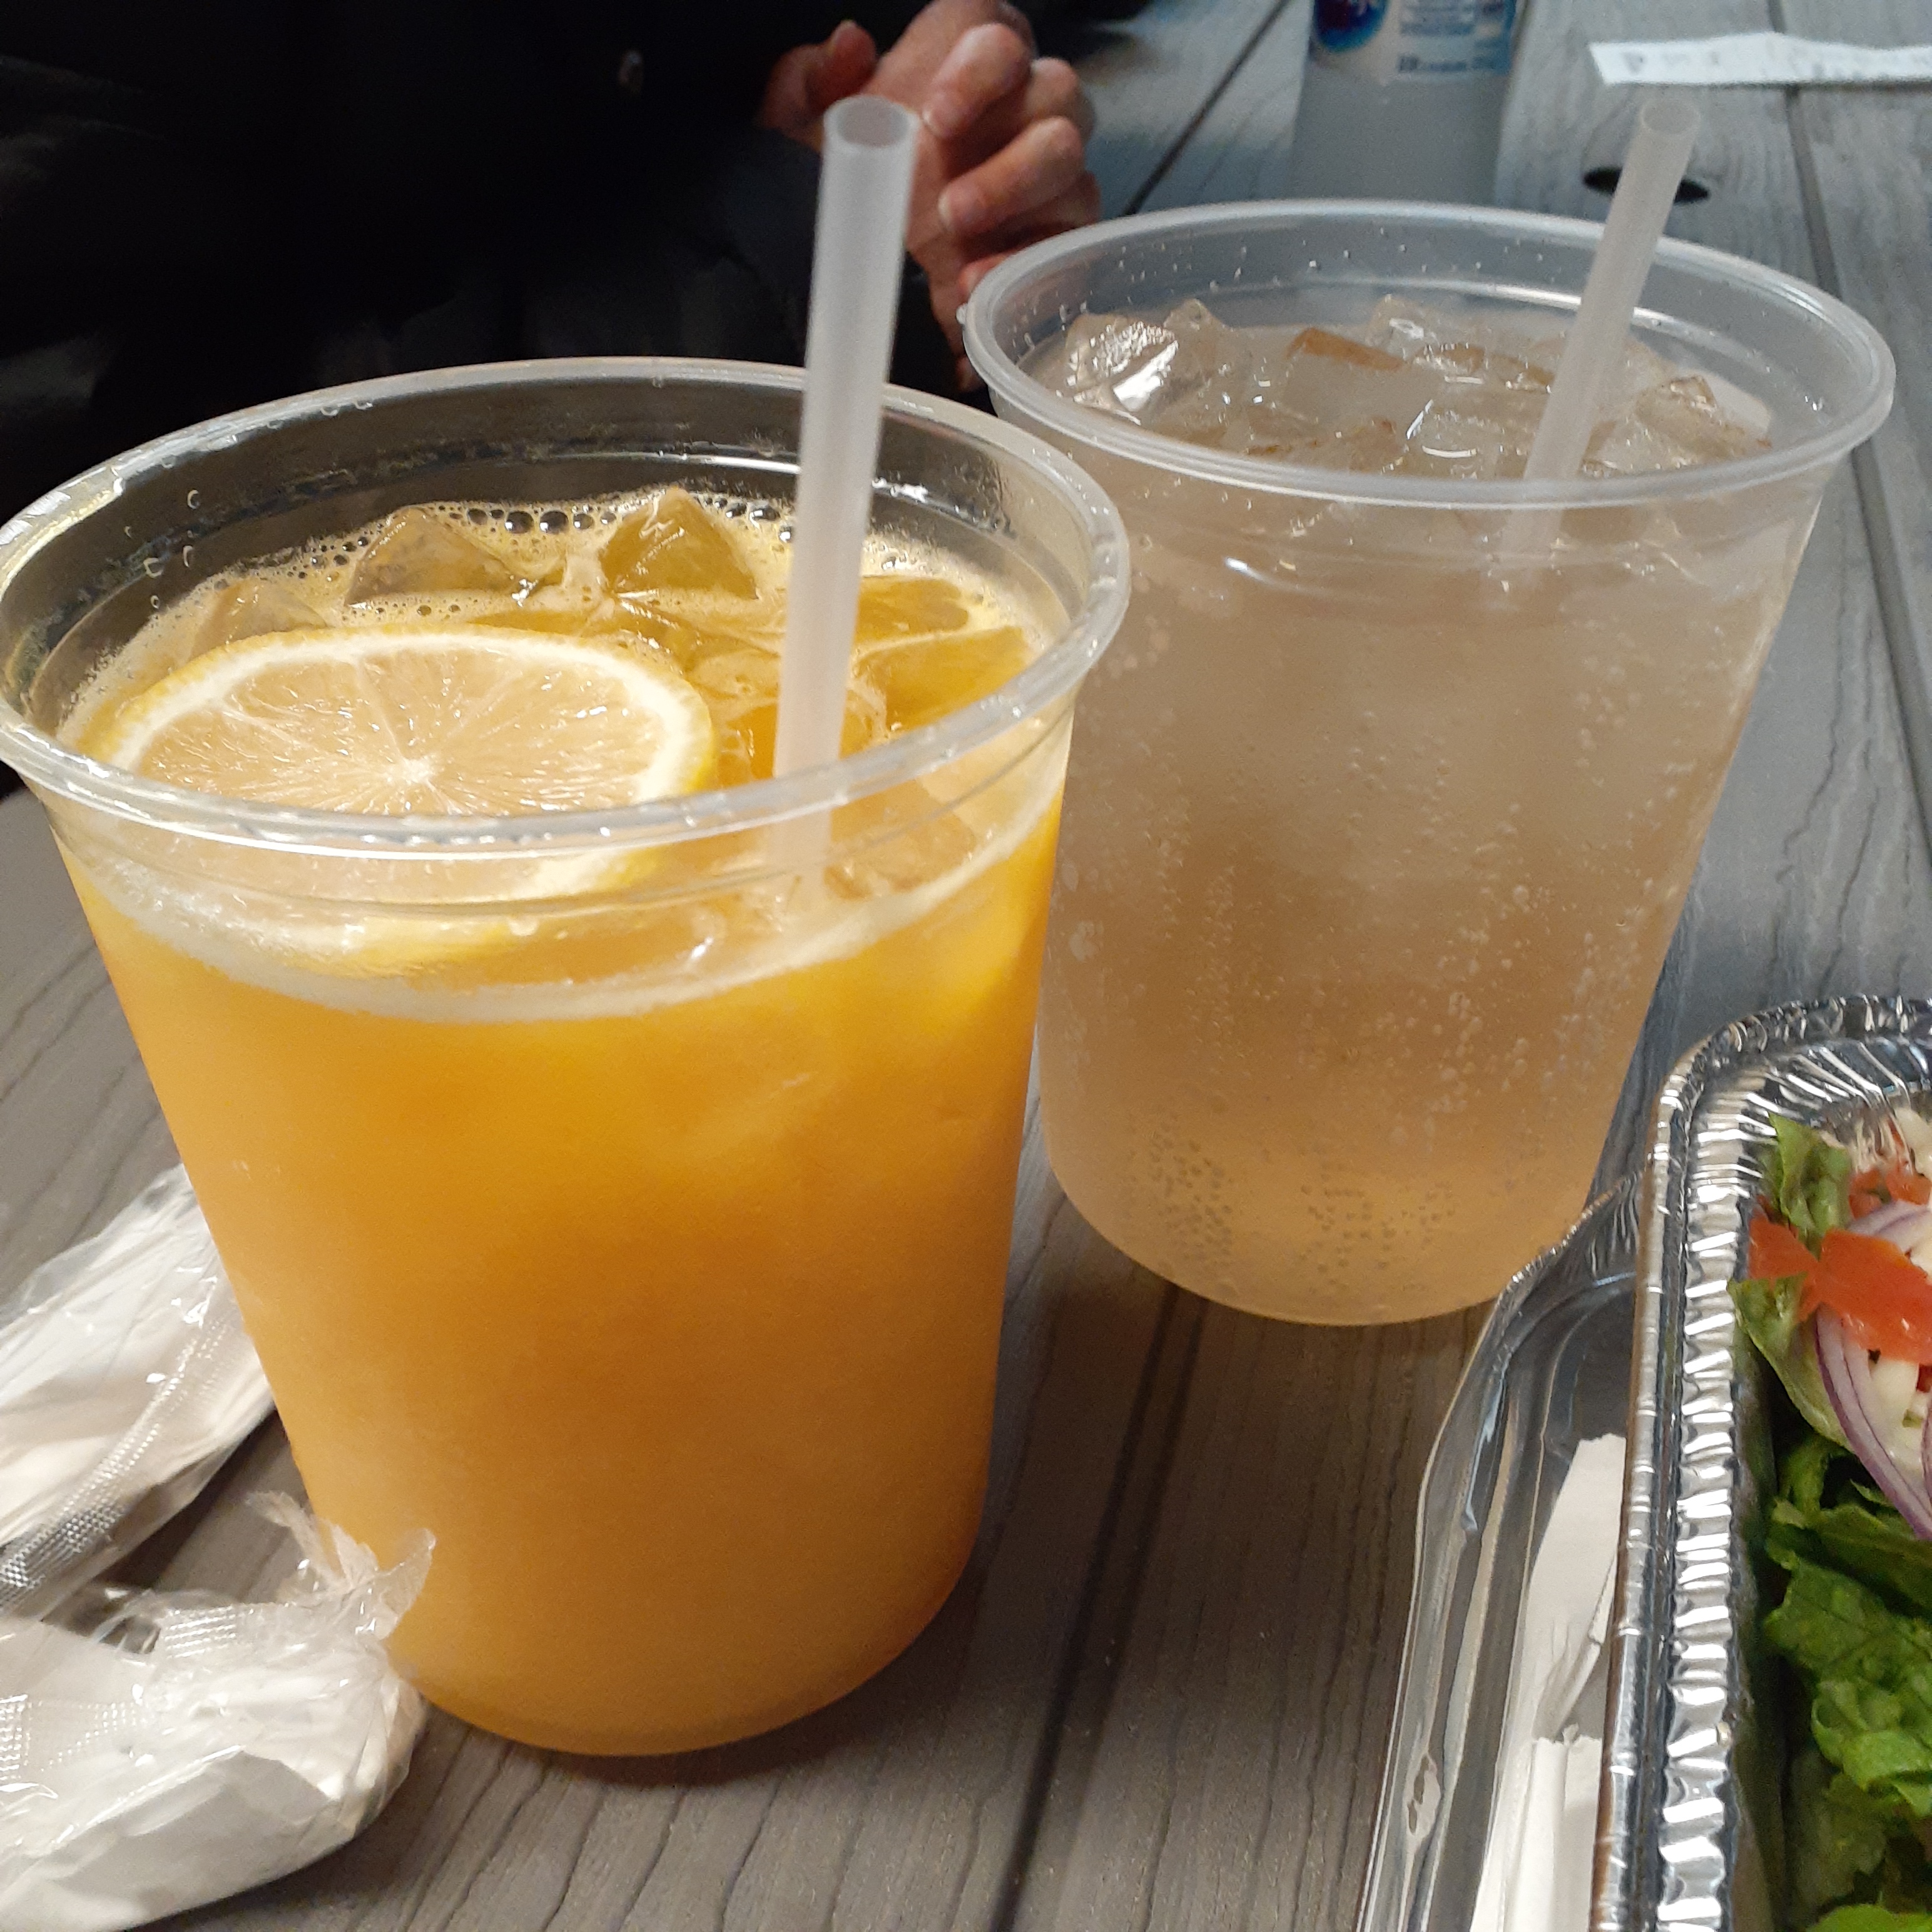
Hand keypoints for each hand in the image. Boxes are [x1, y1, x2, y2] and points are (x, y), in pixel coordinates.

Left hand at [760, 4, 1100, 386]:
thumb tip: (849, 47)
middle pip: (1058, 91)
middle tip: (947, 205)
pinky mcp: (1053, 237)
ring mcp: (1046, 174)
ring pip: (1070, 159)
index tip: (936, 117)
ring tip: (956, 239)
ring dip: (1017, 197)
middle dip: (1007, 145)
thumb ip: (811, 84)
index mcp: (964, 65)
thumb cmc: (841, 190)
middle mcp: (1019, 109)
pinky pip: (1067, 240)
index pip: (998, 32)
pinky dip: (1022, 265)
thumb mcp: (800, 139)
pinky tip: (972, 288)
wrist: (851, 276)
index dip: (978, 66)